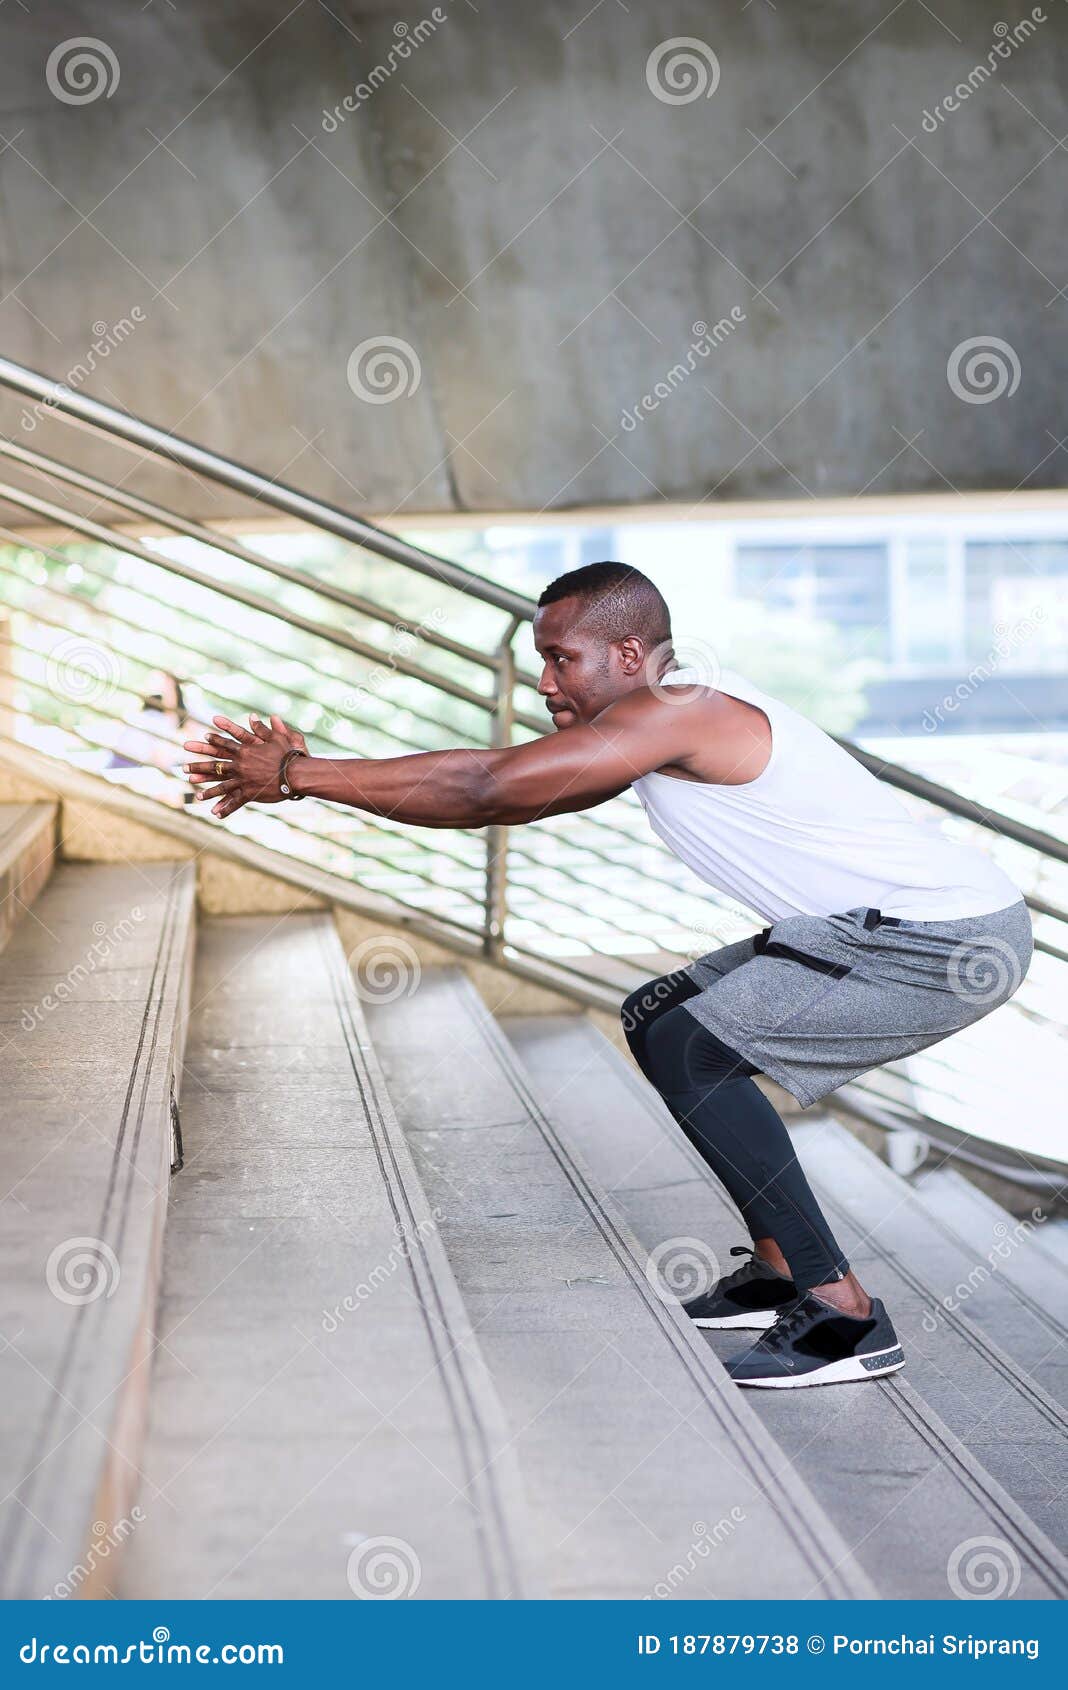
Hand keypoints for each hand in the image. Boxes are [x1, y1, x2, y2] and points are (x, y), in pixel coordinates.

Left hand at [184, 714, 308, 818]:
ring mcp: (242, 780)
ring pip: (221, 786)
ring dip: (208, 791)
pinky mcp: (249, 793)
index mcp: (244, 751)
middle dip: (198, 767)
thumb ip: (262, 727)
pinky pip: (235, 801)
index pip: (225, 745)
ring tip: (197, 796)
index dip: (213, 741)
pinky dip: (226, 808)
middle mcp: (239, 765)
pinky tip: (216, 814)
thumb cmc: (288, 755)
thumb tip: (252, 715)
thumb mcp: (276, 737)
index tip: (202, 739)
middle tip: (183, 769)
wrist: (295, 774)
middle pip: (215, 766)